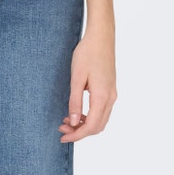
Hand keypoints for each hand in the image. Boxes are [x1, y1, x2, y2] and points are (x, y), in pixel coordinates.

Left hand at [58, 28, 116, 142]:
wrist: (101, 37)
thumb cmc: (87, 53)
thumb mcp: (77, 77)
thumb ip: (75, 101)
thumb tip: (73, 122)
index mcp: (102, 97)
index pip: (91, 126)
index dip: (77, 135)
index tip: (63, 137)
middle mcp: (111, 98)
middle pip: (97, 126)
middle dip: (79, 131)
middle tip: (62, 128)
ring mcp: (112, 94)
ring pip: (100, 120)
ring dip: (84, 124)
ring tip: (66, 120)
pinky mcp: (110, 89)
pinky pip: (102, 110)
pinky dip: (89, 116)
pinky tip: (77, 111)